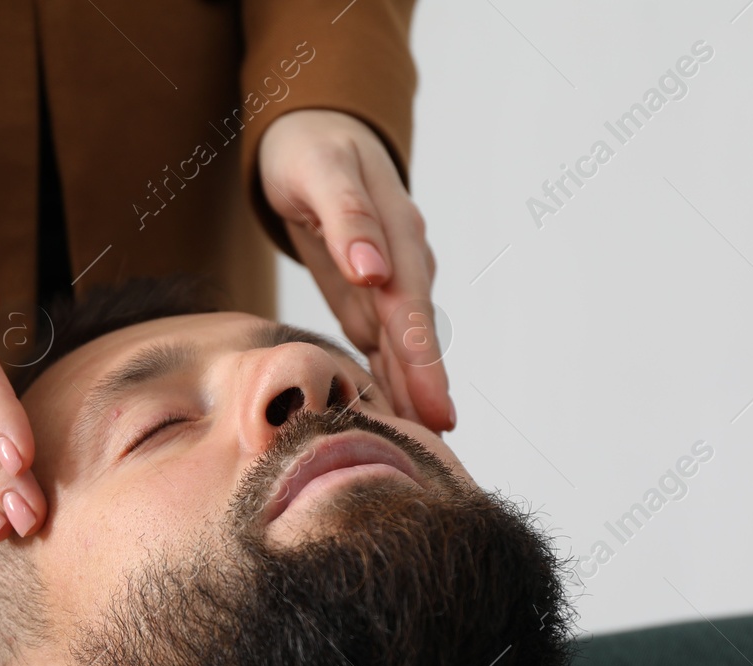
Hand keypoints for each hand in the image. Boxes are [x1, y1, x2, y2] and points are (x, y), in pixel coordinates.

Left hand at [257, 109, 452, 431]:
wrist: (314, 136)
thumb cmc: (312, 151)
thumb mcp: (322, 171)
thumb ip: (349, 220)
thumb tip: (373, 269)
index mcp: (397, 236)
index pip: (410, 309)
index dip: (424, 361)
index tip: (436, 407)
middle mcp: (402, 263)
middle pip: (415, 336)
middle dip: (428, 389)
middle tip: (441, 442)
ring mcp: (390, 281)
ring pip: (402, 345)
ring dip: (412, 391)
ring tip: (422, 443)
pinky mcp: (369, 294)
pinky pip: (381, 342)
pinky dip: (388, 377)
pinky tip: (390, 413)